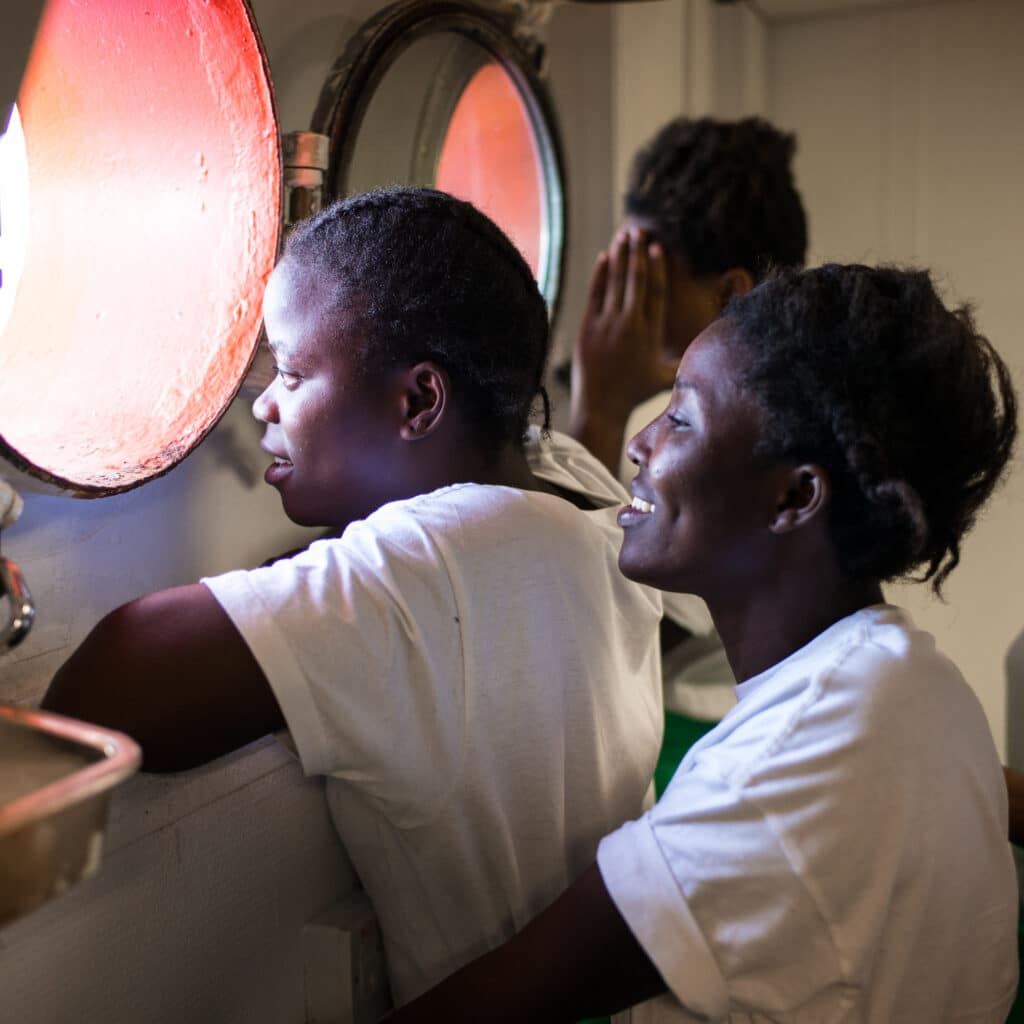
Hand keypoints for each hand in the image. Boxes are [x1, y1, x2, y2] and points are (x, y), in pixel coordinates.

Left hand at [569, 229, 676, 474]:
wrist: (601, 406)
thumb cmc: (634, 394)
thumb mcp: (665, 378)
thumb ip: (685, 360)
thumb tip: (709, 351)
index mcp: (650, 334)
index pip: (656, 292)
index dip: (657, 267)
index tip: (657, 247)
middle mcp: (629, 326)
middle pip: (636, 280)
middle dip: (637, 253)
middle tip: (639, 230)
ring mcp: (606, 325)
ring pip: (615, 282)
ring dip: (620, 257)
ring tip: (623, 236)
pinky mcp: (588, 328)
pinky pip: (595, 294)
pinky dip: (600, 274)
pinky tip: (604, 257)